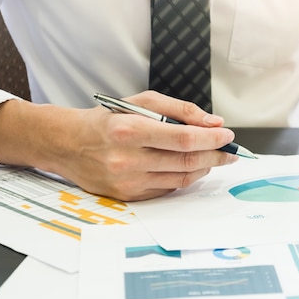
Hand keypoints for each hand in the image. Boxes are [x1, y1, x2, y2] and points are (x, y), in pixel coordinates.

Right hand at [0, 91, 238, 200]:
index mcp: (130, 130)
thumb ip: (179, 110)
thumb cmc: (107, 120)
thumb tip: (212, 122)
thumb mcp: (139, 102)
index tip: (228, 136)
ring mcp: (127, 181)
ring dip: (204, 169)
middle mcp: (127, 159)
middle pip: (186, 162)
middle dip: (215, 156)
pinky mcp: (128, 196)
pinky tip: (191, 168)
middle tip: (229, 151)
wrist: (69, 145)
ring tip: (214, 158)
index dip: (212, 139)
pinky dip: (184, 178)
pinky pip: (167, 189)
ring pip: (180, 178)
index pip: (184, 139)